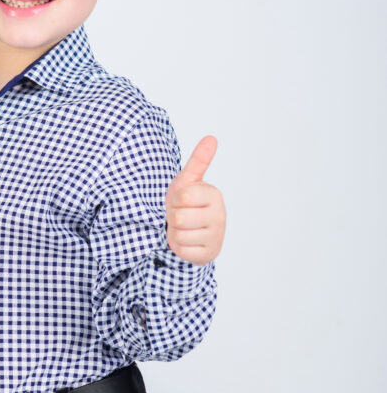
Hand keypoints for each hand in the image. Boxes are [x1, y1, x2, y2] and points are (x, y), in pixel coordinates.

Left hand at [164, 136, 225, 263]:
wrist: (190, 230)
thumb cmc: (187, 203)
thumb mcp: (188, 180)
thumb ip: (198, 160)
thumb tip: (211, 137)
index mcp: (214, 195)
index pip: (182, 197)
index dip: (174, 200)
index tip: (181, 201)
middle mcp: (220, 216)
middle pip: (179, 218)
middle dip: (173, 218)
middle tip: (181, 216)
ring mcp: (216, 236)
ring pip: (179, 236)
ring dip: (175, 233)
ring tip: (183, 228)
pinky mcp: (209, 254)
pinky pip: (182, 251)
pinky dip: (178, 247)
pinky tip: (187, 241)